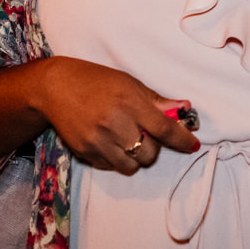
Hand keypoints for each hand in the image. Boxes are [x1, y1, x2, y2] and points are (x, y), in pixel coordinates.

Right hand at [39, 57, 199, 175]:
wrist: (56, 87)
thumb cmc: (97, 81)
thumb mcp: (130, 83)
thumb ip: (157, 100)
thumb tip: (184, 109)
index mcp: (130, 102)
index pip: (164, 128)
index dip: (182, 140)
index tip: (193, 145)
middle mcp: (114, 123)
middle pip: (149, 153)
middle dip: (153, 147)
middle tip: (144, 133)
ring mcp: (98, 140)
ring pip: (131, 166)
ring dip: (135, 157)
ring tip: (126, 139)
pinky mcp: (84, 152)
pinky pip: (111, 167)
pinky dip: (116, 159)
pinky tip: (109, 142)